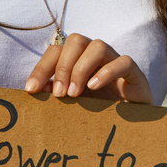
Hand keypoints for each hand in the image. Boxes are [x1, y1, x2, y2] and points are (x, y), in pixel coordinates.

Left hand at [24, 34, 152, 104]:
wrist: (131, 126)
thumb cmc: (98, 113)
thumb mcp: (73, 104)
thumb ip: (56, 95)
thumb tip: (35, 89)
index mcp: (77, 60)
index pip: (56, 51)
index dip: (41, 68)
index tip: (31, 89)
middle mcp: (96, 56)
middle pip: (76, 40)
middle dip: (63, 66)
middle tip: (60, 94)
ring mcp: (116, 61)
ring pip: (98, 45)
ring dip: (81, 68)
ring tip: (75, 94)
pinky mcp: (135, 73)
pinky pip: (123, 61)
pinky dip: (107, 72)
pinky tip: (95, 87)